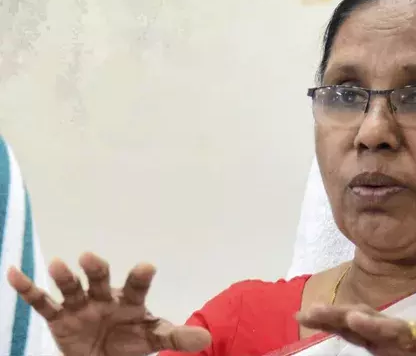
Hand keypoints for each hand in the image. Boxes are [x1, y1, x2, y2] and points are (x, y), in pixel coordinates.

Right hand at [7, 252, 210, 355]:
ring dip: (65, 277)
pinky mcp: (59, 317)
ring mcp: (80, 304)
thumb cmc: (131, 339)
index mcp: (130, 300)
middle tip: (91, 258)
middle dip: (97, 269)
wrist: (104, 355)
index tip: (146, 266)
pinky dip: (28, 288)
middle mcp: (104, 296)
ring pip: (71, 287)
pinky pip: (42, 302)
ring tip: (59, 265)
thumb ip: (176, 337)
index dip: (140, 277)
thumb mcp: (154, 338)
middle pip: (100, 280)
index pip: (137, 287)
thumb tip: (206, 339)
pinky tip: (15, 273)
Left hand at [297, 304, 415, 355]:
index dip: (331, 319)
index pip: (356, 325)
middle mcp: (405, 335)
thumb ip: (384, 338)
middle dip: (337, 318)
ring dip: (375, 327)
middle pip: (365, 325)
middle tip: (310, 312)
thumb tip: (353, 323)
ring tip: (355, 321)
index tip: (303, 314)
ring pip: (394, 334)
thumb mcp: (414, 340)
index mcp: (395, 335)